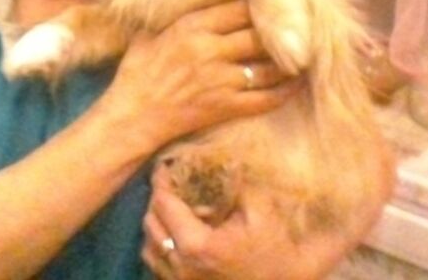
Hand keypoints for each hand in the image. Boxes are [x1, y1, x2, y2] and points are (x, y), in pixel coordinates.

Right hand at [98, 0, 302, 148]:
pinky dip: (285, 91)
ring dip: (290, 60)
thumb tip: (182, 0)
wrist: (132, 117)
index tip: (275, 3)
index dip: (261, 5)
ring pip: (269, 65)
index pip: (239, 9)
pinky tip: (297, 84)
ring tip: (305, 53)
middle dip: (282, 31)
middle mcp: (210, 50)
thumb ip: (171, 18)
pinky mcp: (226, 107)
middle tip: (300, 27)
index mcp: (191, 27)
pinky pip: (266, 98)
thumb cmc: (136, 75)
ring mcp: (221, 80)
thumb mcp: (148, 35)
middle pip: (259, 35)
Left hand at [141, 154, 394, 279]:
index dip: (161, 182)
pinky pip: (159, 266)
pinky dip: (162, 247)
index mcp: (197, 245)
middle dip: (158, 201)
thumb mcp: (263, 211)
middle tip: (171, 184)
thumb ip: (239, 183)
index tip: (164, 167)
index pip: (163, 205)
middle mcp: (181, 267)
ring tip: (173, 209)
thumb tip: (225, 159)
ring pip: (149, 248)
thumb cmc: (277, 253)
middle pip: (150, 225)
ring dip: (157, 225)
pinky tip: (179, 236)